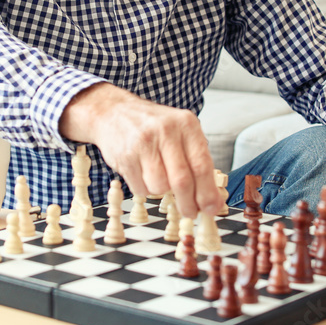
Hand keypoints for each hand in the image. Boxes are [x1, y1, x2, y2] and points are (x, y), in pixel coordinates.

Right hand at [59, 83, 222, 217]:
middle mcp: (166, 131)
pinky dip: (145, 189)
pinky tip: (143, 173)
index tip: (211, 208)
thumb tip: (210, 197)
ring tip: (158, 177)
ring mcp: (143, 143)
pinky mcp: (125, 156)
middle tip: (190, 212)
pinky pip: (140, 188)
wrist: (114, 112)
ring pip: (160, 187)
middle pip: (182, 180)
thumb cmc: (153, 126)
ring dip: (161, 192)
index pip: (202, 165)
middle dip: (188, 203)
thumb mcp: (180, 131)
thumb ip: (196, 159)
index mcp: (186, 124)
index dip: (208, 192)